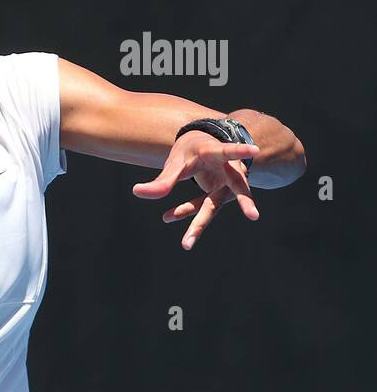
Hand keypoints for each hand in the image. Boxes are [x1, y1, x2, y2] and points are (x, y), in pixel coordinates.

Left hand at [132, 132, 260, 249]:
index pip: (228, 152)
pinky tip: (167, 216)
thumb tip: (137, 192)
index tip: (255, 150)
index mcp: (217, 153)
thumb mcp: (176, 160)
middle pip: (234, 188)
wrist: (204, 147)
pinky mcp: (219, 195)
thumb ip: (163, 179)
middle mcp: (228, 171)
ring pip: (214, 205)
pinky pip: (203, 205)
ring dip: (199, 224)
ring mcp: (226, 185)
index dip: (240, 150)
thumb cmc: (192, 150)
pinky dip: (186, 211)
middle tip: (254, 216)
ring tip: (186, 244)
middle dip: (245, 202)